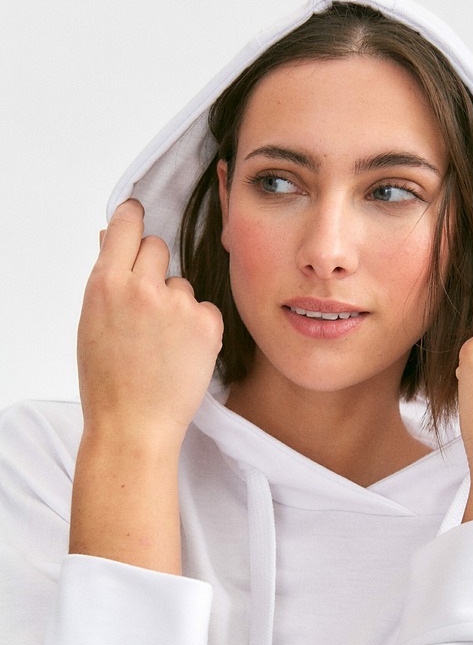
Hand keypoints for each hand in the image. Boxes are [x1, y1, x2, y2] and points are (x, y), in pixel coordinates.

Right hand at [78, 199, 222, 448]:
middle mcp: (141, 288)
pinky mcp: (207, 323)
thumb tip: (113, 236)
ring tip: (162, 344)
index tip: (137, 217)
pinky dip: (198, 326)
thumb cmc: (108, 380)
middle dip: (154, 267)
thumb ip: (106, 278)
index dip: (133, 219)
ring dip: (176, 304)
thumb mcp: (92, 322)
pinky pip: (204, 308)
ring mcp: (177, 305)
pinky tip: (183, 353)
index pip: (126, 224)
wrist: (134, 426)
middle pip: (157, 247)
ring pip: (182, 284)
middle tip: (147, 307)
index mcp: (105, 284)